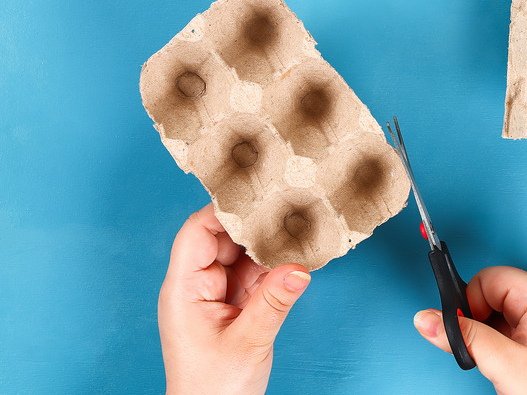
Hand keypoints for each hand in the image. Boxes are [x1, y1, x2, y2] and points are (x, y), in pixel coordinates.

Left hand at [158, 203, 310, 393]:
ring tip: (295, 231)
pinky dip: (272, 266)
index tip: (255, 195)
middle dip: (253, 226)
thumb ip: (274, 302)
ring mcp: (215, 294)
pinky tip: (292, 257)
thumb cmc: (213, 388)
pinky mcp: (233, 304)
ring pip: (241, 255)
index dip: (223, 211)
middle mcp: (196, 286)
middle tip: (285, 208)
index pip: (198, 233)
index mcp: (183, 289)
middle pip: (222, 238)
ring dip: (266, 246)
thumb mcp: (248, 343)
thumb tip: (299, 269)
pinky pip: (252, 274)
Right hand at [413, 266, 526, 394]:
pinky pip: (517, 328)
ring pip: (503, 313)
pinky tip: (514, 368)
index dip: (469, 305)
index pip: (487, 278)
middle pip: (493, 295)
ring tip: (506, 366)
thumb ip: (463, 337)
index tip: (465, 331)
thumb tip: (427, 318)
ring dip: (493, 337)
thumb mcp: (504, 365)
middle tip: (488, 354)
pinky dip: (506, 346)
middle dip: (481, 323)